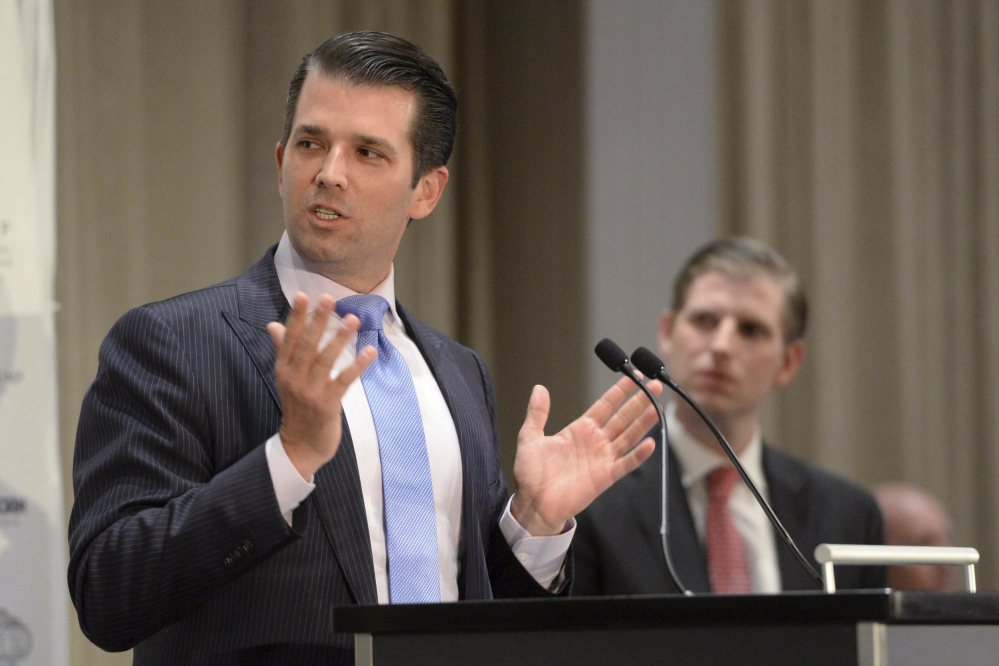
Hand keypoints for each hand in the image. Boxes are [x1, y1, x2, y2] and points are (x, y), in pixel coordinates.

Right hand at [267, 292, 375, 478]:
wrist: (299, 446)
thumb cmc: (297, 408)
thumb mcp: (286, 378)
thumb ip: (282, 349)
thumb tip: (272, 324)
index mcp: (284, 370)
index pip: (290, 339)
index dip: (296, 317)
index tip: (303, 296)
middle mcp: (294, 378)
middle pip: (307, 345)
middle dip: (318, 320)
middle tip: (328, 298)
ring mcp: (310, 392)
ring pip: (325, 360)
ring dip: (339, 338)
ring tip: (352, 319)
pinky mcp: (327, 404)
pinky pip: (344, 381)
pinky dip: (357, 365)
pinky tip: (369, 351)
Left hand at [510, 376, 661, 535]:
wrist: (534, 503)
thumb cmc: (531, 473)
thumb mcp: (530, 437)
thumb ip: (537, 413)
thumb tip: (539, 388)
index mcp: (580, 429)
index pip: (606, 405)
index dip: (620, 391)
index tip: (634, 376)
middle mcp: (595, 441)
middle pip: (623, 416)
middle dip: (639, 400)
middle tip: (655, 385)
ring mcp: (602, 458)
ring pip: (629, 436)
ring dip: (643, 422)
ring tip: (657, 406)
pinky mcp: (605, 476)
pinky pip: (626, 463)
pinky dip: (638, 454)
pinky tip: (650, 443)